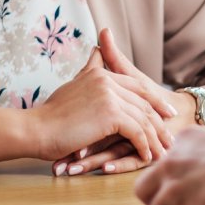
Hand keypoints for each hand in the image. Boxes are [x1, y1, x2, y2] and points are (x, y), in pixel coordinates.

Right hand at [32, 44, 174, 174]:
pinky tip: (148, 157)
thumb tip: (98, 48)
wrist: (34, 129)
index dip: (153, 101)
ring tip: (163, 152)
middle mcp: (107, 80)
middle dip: (159, 121)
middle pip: (143, 102)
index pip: (136, 86)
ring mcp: (110, 96)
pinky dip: (144, 146)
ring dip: (155, 138)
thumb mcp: (74, 85)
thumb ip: (90, 68)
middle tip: (170, 136)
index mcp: (100, 73)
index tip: (165, 113)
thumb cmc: (50, 115)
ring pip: (143, 118)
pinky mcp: (110, 114)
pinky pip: (136, 131)